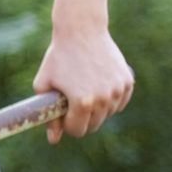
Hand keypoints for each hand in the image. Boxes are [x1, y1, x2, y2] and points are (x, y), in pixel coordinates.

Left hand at [34, 26, 133, 143]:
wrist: (81, 31)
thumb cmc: (58, 58)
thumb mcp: (44, 86)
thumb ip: (48, 116)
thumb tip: (54, 140)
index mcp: (82, 102)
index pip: (77, 131)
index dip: (67, 125)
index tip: (62, 113)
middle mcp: (103, 98)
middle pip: (93, 125)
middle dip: (81, 118)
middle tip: (71, 101)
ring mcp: (118, 90)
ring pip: (107, 115)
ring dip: (96, 109)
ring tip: (84, 89)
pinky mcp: (127, 82)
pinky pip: (119, 103)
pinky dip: (110, 100)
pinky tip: (98, 86)